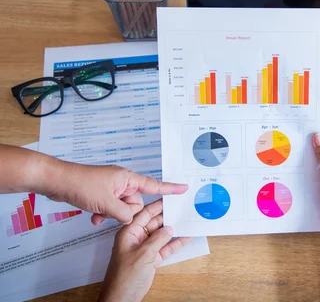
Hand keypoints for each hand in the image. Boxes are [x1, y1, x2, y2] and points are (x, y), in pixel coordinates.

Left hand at [46, 163, 187, 224]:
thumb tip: (131, 218)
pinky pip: (110, 207)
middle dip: (124, 212)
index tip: (184, 188)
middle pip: (135, 203)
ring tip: (97, 215)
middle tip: (109, 213)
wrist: (57, 181)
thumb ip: (124, 214)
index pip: (154, 186)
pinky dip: (103, 213)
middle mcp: (122, 182)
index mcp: (128, 179)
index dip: (170, 189)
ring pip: (121, 207)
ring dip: (110, 215)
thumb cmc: (82, 185)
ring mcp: (111, 187)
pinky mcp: (101, 193)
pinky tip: (92, 217)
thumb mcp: (107, 204)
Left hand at [99, 199, 190, 301]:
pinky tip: (185, 238)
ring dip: (174, 230)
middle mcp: (136, 238)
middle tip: (183, 209)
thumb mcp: (143, 255)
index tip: (171, 197)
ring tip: (187, 221)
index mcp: (129, 233)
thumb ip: (157, 239)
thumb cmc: (123, 279)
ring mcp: (144, 249)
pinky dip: (175, 243)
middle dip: (168, 216)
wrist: (121, 300)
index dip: (158, 204)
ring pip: (162, 235)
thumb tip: (169, 228)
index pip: (145, 213)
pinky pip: (165, 247)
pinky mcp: (151, 259)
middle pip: (155, 222)